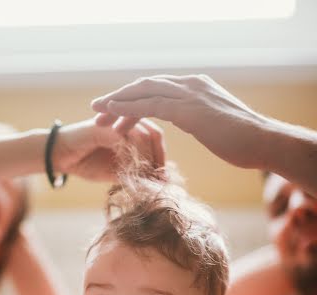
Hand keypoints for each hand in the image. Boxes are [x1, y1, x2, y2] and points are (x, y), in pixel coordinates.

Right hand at [52, 117, 164, 181]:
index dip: (162, 157)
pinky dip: (134, 155)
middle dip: (160, 158)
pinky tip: (134, 170)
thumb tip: (160, 183)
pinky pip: (126, 139)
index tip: (164, 178)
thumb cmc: (88, 162)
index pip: (156, 137)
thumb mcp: (117, 171)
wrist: (60, 157)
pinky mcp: (104, 127)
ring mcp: (114, 121)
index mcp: (130, 126)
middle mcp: (125, 119)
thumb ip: (137, 173)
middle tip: (160, 178)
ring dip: (149, 158)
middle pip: (155, 133)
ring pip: (144, 135)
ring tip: (148, 177)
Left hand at [92, 74, 266, 169]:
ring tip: (97, 116)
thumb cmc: (244, 141)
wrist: (263, 142)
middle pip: (145, 86)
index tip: (115, 113)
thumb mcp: (217, 125)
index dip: (133, 99)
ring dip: (117, 103)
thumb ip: (203, 119)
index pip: (157, 89)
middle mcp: (189, 84)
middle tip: (98, 112)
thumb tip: (198, 125)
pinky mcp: (188, 109)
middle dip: (119, 98)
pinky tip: (113, 115)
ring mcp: (189, 94)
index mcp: (195, 87)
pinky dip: (128, 108)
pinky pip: (150, 105)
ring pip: (143, 92)